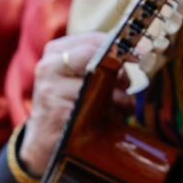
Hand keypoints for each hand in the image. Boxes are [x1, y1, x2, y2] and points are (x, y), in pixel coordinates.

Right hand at [18, 32, 134, 173]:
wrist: (43, 142)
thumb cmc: (70, 104)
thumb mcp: (80, 77)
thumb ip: (101, 61)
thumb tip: (138, 50)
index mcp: (55, 52)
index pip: (93, 40)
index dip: (119, 49)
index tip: (137, 58)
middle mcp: (48, 67)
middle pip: (96, 58)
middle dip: (119, 73)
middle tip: (128, 86)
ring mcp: (50, 90)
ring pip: (98, 84)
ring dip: (119, 98)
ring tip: (124, 107)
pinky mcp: (58, 114)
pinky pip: (95, 108)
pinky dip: (110, 115)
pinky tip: (111, 120)